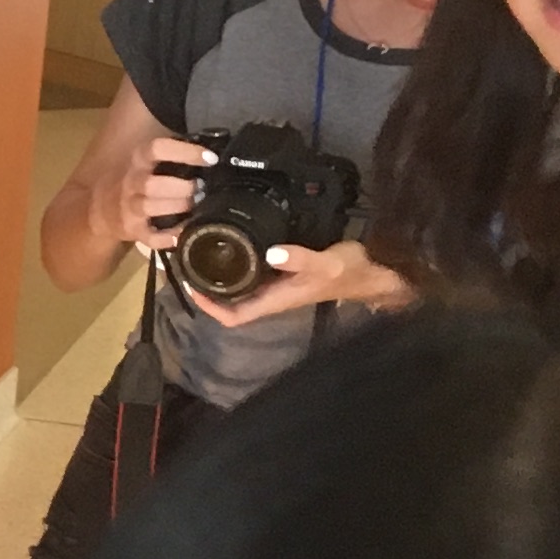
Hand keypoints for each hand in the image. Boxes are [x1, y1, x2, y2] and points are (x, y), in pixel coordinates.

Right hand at [116, 134, 211, 258]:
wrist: (99, 207)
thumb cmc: (133, 180)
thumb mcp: (144, 160)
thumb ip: (171, 154)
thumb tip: (211, 148)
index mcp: (138, 160)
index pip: (158, 149)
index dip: (185, 152)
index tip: (210, 158)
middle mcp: (131, 182)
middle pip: (153, 184)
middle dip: (183, 187)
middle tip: (201, 189)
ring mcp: (129, 208)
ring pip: (151, 207)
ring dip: (178, 207)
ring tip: (195, 206)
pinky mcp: (132, 230)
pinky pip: (150, 237)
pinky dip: (168, 238)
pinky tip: (182, 233)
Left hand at [180, 237, 413, 327]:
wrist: (373, 273)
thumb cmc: (350, 272)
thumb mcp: (326, 263)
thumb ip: (300, 258)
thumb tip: (271, 253)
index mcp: (275, 301)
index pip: (233, 316)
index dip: (209, 307)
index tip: (190, 284)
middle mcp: (272, 297)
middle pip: (229, 301)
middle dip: (206, 286)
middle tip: (186, 259)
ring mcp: (278, 286)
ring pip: (239, 287)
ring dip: (219, 274)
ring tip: (199, 249)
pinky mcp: (284, 273)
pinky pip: (253, 272)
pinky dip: (238, 262)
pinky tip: (231, 242)